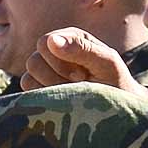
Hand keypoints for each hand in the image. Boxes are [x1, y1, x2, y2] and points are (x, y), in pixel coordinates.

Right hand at [20, 29, 146, 97]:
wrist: (118, 109)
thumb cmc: (116, 82)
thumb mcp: (106, 63)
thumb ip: (82, 48)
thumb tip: (51, 40)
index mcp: (70, 38)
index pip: (45, 43)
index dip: (59, 62)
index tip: (82, 75)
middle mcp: (54, 52)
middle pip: (34, 61)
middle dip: (57, 77)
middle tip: (79, 86)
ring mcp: (45, 71)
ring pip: (28, 78)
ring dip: (53, 89)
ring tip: (73, 94)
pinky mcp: (40, 89)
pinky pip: (29, 92)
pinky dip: (45, 98)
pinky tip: (64, 100)